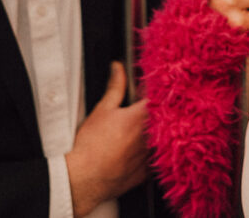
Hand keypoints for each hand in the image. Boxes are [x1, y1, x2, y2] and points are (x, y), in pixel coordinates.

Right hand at [66, 62, 147, 216]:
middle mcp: (151, 137)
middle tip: (144, 112)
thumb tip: (118, 68)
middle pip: (165, 120)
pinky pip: (154, 161)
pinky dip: (149, 155)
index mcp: (142, 117)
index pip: (160, 98)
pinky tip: (136, 153)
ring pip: (162, 141)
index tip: (156, 89)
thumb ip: (115, 87)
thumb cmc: (90, 145)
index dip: (159, 92)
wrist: (84, 179)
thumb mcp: (102, 109)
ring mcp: (150, 157)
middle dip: (159, 113)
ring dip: (157, 135)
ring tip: (137, 134)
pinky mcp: (146, 174)